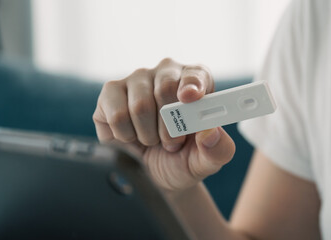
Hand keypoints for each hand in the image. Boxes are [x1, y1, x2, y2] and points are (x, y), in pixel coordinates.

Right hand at [93, 58, 235, 190]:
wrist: (155, 174)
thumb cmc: (184, 159)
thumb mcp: (208, 161)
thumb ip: (219, 149)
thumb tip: (211, 132)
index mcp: (198, 82)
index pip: (196, 74)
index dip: (193, 84)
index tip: (191, 98)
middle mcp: (167, 73)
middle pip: (166, 87)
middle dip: (170, 126)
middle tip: (173, 143)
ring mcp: (137, 80)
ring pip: (140, 105)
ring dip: (149, 135)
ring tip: (153, 140)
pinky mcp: (111, 93)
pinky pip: (116, 114)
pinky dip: (126, 135)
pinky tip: (132, 136)